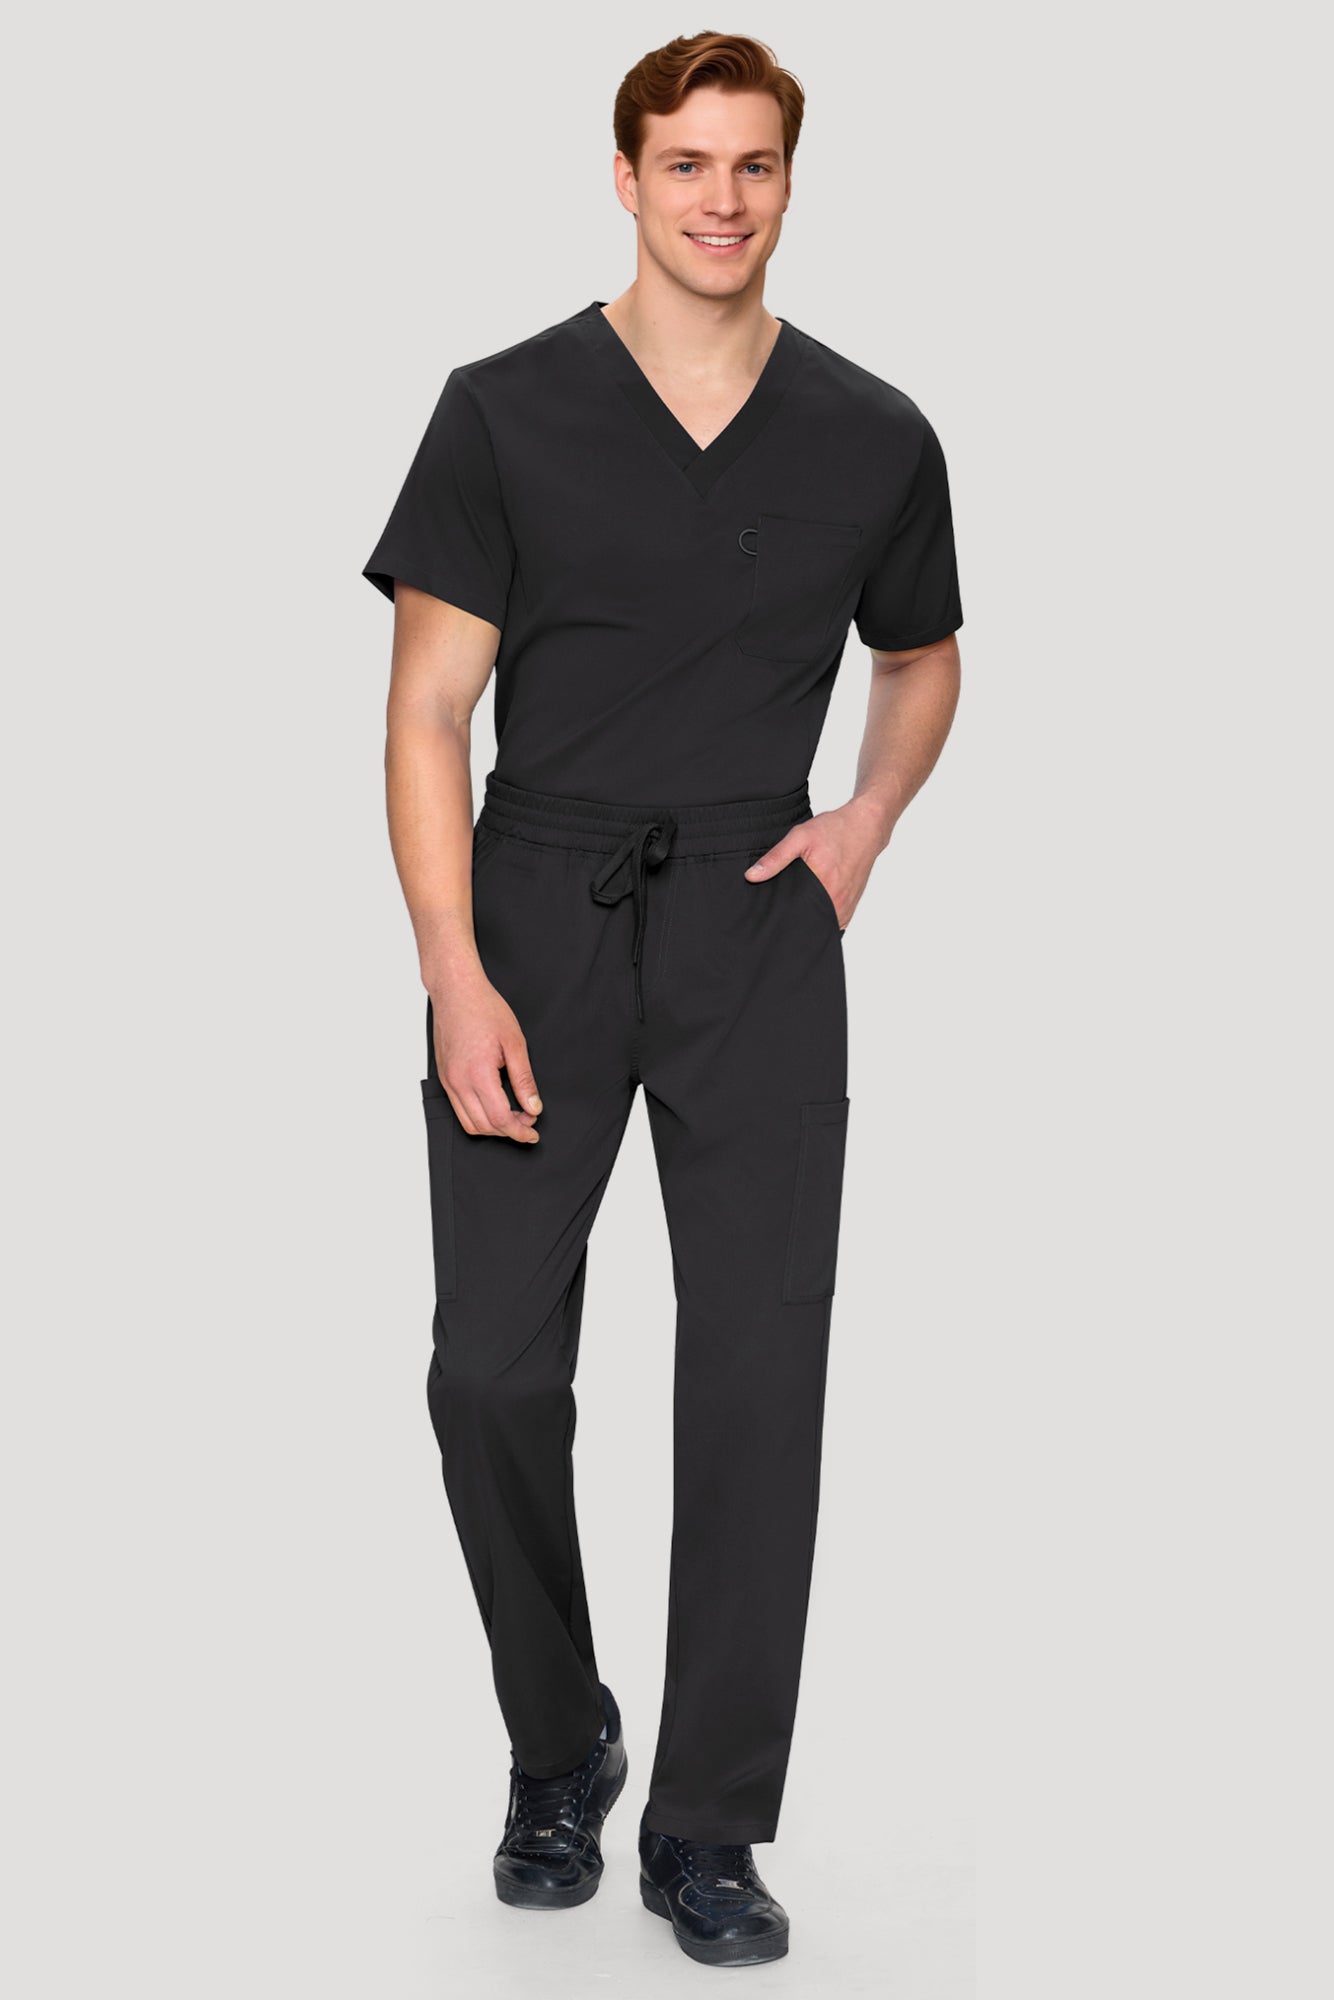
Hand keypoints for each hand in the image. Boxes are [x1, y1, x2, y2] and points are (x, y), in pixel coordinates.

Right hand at [429, 970, 543, 1143]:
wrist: (456, 991)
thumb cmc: (484, 1009)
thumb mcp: (515, 1043)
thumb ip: (524, 1079)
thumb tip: (533, 1107)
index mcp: (477, 1074)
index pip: (499, 1118)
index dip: (519, 1131)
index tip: (533, 1133)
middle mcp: (458, 1082)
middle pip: (483, 1126)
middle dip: (508, 1131)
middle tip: (528, 1121)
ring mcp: (448, 1081)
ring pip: (468, 1123)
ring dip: (492, 1127)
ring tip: (513, 1116)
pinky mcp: (445, 1077)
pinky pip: (458, 1109)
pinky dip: (478, 1116)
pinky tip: (495, 1104)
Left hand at [742, 798, 888, 929]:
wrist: (866, 826)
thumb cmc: (836, 829)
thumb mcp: (800, 837)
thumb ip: (775, 858)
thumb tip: (751, 876)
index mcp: (823, 887)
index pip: (795, 916)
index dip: (779, 918)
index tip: (767, 917)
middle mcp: (837, 902)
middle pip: (807, 924)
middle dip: (791, 921)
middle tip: (778, 913)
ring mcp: (845, 908)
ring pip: (820, 926)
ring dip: (807, 921)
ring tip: (793, 911)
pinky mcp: (850, 909)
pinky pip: (831, 923)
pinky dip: (819, 919)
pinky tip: (809, 908)